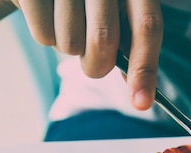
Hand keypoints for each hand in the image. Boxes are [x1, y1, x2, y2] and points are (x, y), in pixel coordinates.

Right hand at [12, 0, 162, 109]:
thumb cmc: (87, 0)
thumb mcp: (114, 12)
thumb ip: (129, 44)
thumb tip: (141, 94)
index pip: (147, 26)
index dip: (145, 68)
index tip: (141, 104)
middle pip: (104, 40)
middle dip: (97, 65)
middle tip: (92, 60)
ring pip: (71, 43)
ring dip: (68, 46)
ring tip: (66, 21)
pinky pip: (43, 35)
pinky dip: (45, 35)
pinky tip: (47, 13)